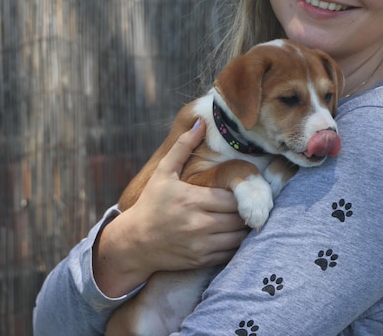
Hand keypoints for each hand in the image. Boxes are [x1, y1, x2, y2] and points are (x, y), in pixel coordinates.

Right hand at [93, 119, 248, 296]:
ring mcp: (200, 244)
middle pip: (239, 216)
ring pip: (238, 236)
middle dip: (247, 209)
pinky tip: (233, 233)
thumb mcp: (163, 173)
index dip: (241, 193)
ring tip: (245, 216)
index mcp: (192, 200)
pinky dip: (237, 244)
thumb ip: (183, 147)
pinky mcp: (201, 260)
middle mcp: (198, 223)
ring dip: (245, 226)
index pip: (232, 197)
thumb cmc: (150, 204)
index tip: (242, 189)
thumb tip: (200, 122)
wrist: (133, 243)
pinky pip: (230, 252)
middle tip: (249, 202)